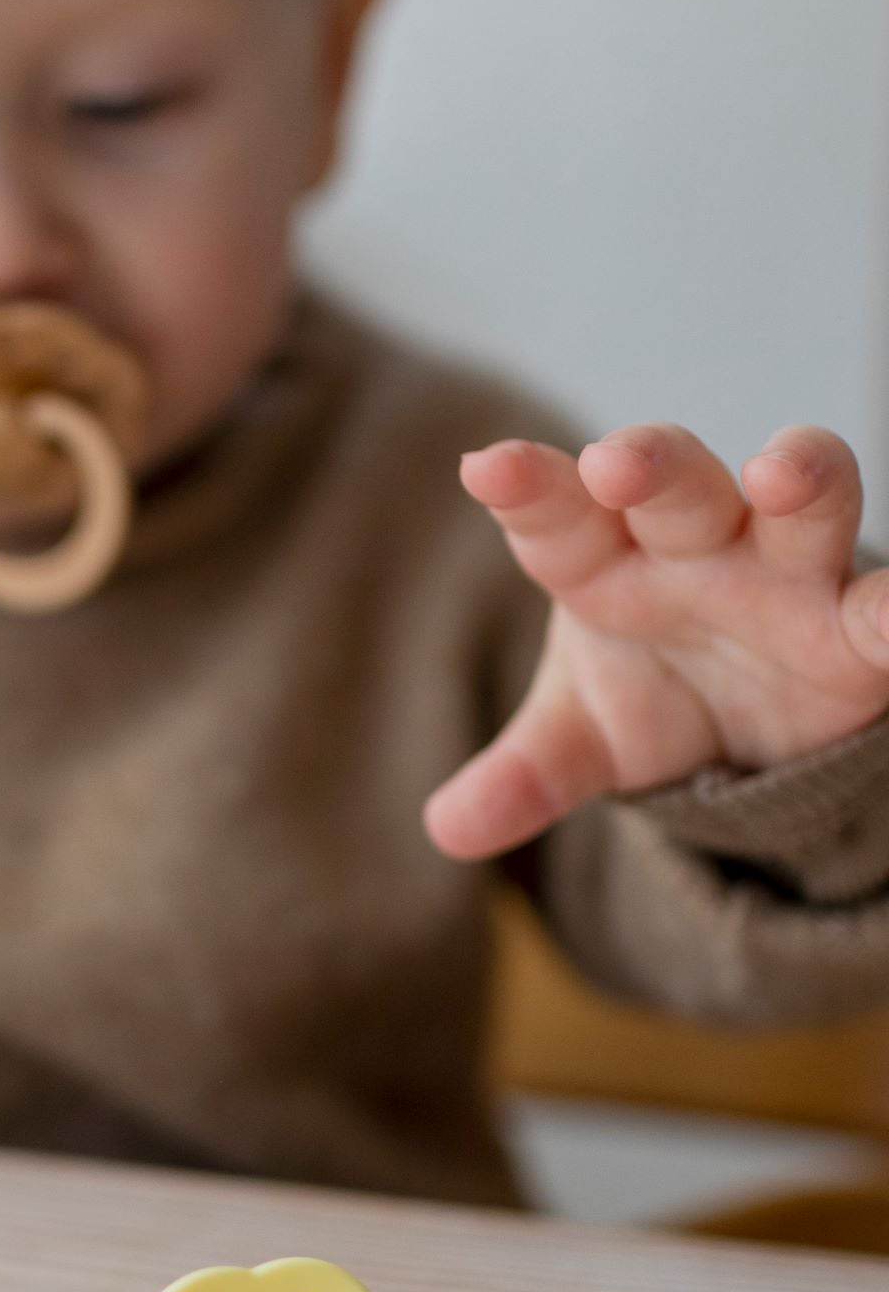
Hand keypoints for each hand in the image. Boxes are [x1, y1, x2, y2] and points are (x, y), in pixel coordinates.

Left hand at [426, 424, 888, 860]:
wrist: (747, 738)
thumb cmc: (644, 698)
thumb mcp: (574, 747)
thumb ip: (517, 777)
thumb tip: (446, 830)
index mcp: (605, 564)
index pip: (559, 519)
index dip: (528, 490)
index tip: (487, 469)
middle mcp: (697, 551)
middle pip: (677, 487)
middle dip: (652, 467)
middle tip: (617, 461)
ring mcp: (787, 579)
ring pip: (802, 505)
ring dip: (800, 477)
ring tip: (782, 473)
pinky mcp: (858, 634)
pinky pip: (885, 610)